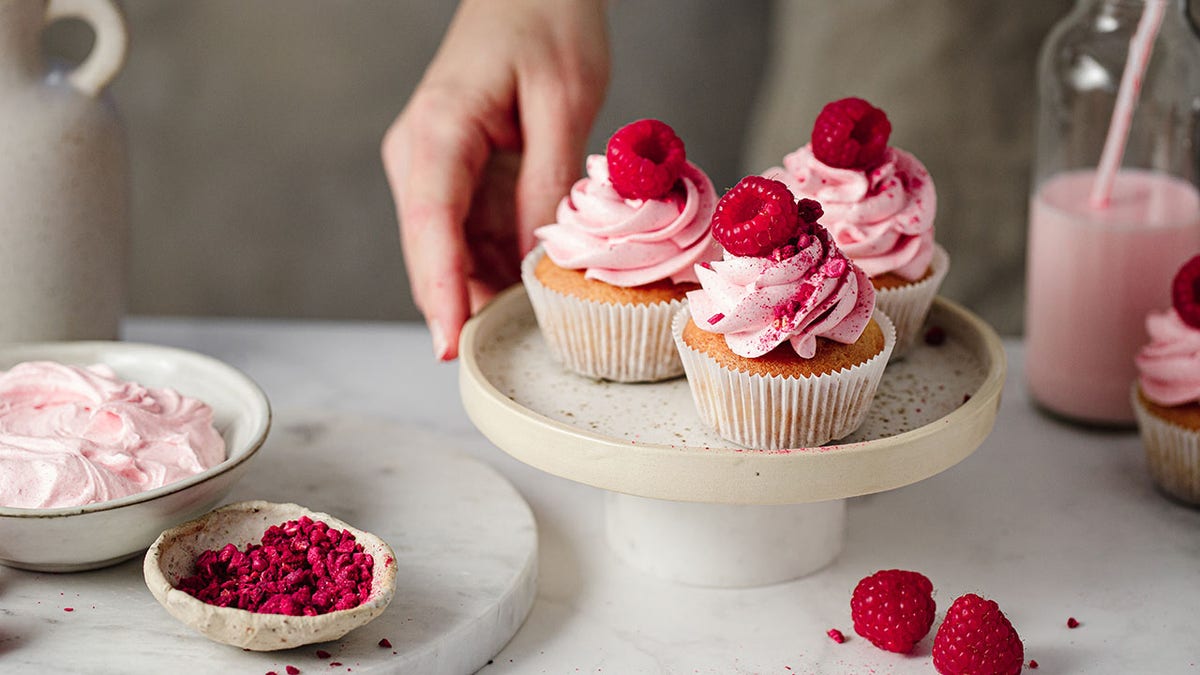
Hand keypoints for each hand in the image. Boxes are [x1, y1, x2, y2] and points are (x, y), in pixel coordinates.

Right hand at [382, 0, 609, 359]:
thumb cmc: (547, 22)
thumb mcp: (564, 100)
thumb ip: (546, 179)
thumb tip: (535, 257)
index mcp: (439, 129)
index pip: (429, 223)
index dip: (439, 289)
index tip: (449, 342)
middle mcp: (421, 154)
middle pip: (431, 250)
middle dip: (462, 305)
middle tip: (509, 354)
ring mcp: (435, 167)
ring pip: (449, 252)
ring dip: (484, 290)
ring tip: (533, 325)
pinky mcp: (458, 176)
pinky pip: (471, 235)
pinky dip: (498, 265)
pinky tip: (532, 288)